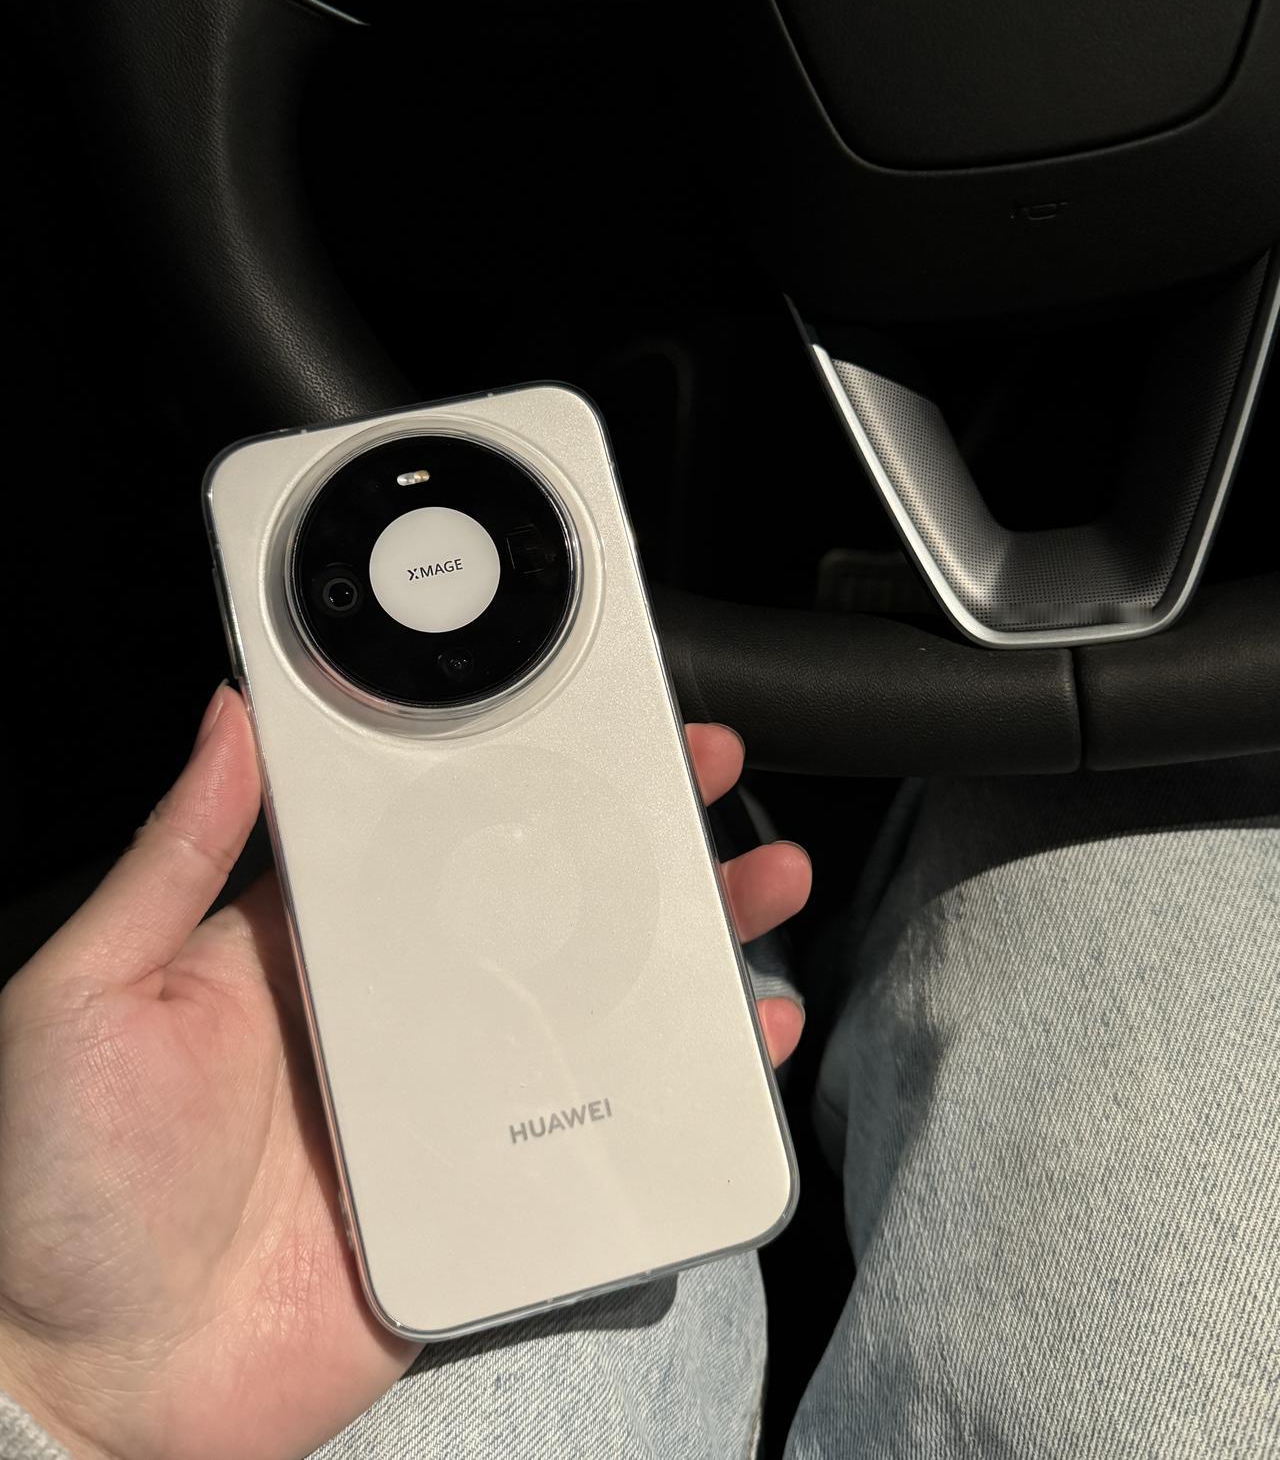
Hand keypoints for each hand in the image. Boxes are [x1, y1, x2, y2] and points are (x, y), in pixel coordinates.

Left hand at [0, 687, 809, 1459]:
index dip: (520, 770)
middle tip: (701, 776)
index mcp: (317, 948)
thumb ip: (172, 855)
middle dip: (632, 839)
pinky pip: (594, 1141)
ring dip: (680, 950)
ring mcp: (445, 1108)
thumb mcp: (93, 989)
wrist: (81, 1381)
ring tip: (754, 886)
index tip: (586, 718)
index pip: (440, 833)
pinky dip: (676, 1100)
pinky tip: (736, 1052)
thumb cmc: (55, 1181)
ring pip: (590, 1011)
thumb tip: (230, 716)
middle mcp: (395, 1016)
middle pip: (541, 909)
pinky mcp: (476, 1202)